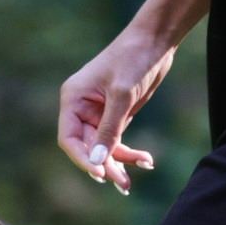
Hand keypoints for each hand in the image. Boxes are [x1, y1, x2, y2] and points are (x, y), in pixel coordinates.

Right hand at [57, 26, 172, 194]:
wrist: (156, 40)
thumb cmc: (134, 59)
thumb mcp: (122, 95)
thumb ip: (109, 129)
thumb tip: (98, 162)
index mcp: (73, 99)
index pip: (69, 138)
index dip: (82, 159)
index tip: (99, 174)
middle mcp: (82, 108)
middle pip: (88, 147)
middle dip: (105, 165)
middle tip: (123, 184)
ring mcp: (99, 112)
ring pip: (104, 147)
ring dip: (119, 163)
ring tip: (132, 180)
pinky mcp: (117, 114)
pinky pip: (118, 140)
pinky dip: (130, 152)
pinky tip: (147, 160)